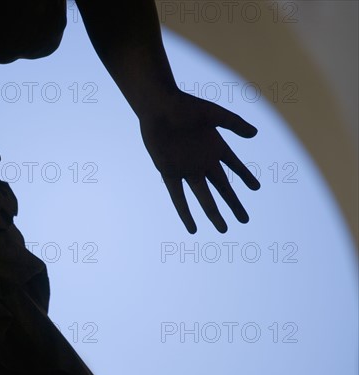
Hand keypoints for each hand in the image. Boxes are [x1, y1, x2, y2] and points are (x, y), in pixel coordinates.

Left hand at [140, 90, 259, 232]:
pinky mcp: (169, 172)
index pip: (235, 165)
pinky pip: (178, 197)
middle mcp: (202, 161)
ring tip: (223, 229)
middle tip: (244, 220)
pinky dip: (184, 212)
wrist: (158, 107)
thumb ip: (234, 123)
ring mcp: (186, 168)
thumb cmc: (184, 106)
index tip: (256, 188)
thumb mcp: (213, 114)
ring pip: (203, 197)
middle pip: (222, 188)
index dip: (245, 176)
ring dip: (213, 213)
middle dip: (233, 204)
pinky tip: (192, 227)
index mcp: (215, 146)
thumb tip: (255, 133)